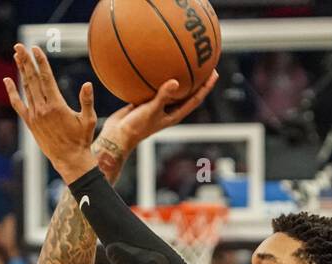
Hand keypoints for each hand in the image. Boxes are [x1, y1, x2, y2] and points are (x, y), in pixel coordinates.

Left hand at [4, 45, 98, 182]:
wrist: (70, 160)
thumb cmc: (82, 140)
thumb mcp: (89, 120)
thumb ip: (87, 101)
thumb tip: (87, 84)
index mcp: (56, 105)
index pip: (46, 77)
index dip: (40, 61)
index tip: (35, 48)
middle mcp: (42, 108)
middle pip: (32, 79)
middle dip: (25, 61)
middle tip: (19, 46)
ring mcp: (34, 115)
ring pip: (25, 88)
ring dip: (20, 71)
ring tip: (16, 56)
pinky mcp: (30, 123)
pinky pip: (18, 104)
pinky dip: (12, 92)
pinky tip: (7, 80)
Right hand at [101, 71, 218, 151]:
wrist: (117, 135)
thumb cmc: (135, 128)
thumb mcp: (151, 111)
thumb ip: (162, 96)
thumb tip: (175, 81)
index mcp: (175, 114)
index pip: (196, 99)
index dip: (206, 87)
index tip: (214, 73)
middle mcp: (168, 110)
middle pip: (187, 92)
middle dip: (197, 79)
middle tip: (204, 63)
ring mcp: (157, 105)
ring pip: (171, 89)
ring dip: (177, 76)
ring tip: (181, 59)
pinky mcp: (145, 101)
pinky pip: (153, 86)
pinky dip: (155, 76)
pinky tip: (153, 62)